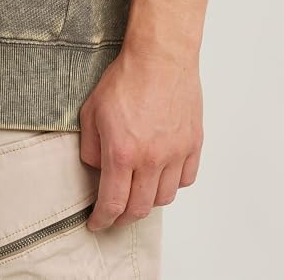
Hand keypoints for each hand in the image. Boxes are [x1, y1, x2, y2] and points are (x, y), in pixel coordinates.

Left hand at [80, 47, 203, 230]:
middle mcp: (151, 159)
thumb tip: (98, 168)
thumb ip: (90, 147)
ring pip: (165, 197)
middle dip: (124, 217)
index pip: (113, 203)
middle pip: (140, 207)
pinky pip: (186, 178)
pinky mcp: (193, 143)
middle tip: (115, 214)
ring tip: (138, 191)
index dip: (103, 220)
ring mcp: (176, 153)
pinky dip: (173, 183)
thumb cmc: (125, 79)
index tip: (98, 224)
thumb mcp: (90, 112)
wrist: (159, 58)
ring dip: (149, 200)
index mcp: (122, 153)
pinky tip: (162, 174)